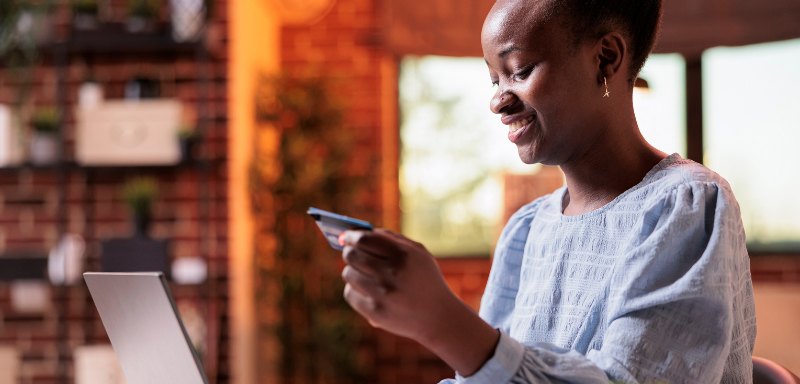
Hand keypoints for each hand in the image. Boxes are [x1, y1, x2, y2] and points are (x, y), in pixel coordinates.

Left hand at [340, 229, 455, 340]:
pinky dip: (355, 290)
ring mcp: (382, 294)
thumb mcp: (417, 253)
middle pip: (352, 255)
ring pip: (348, 273)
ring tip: (366, 275)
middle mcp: (392, 273)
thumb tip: (356, 232)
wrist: (438, 316)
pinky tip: (368, 291)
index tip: (348, 236)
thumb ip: (390, 238)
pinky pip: (349, 293)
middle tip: (352, 252)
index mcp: (403, 255)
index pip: (364, 239)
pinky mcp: (374, 312)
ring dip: (353, 271)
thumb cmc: (425, 279)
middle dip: (349, 252)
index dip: (352, 236)